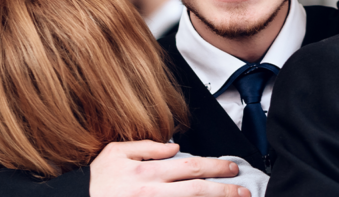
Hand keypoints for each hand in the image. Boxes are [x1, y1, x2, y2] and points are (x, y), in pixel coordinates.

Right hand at [89, 141, 249, 196]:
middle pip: (197, 191)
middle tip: (243, 191)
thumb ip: (146, 147)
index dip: (216, 168)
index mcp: (146, 172)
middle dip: (225, 191)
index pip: (190, 167)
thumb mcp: (115, 153)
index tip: (232, 169)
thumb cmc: (94, 182)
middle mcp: (151, 193)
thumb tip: (173, 146)